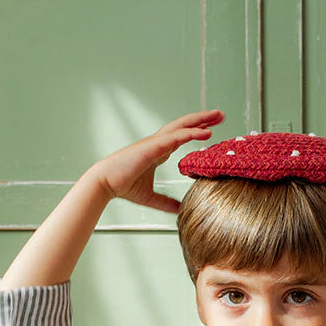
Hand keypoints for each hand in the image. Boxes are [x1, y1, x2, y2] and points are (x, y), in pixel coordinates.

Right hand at [94, 109, 224, 211]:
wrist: (105, 184)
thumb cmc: (123, 187)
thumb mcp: (151, 198)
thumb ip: (167, 203)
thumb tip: (180, 210)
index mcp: (158, 151)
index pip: (182, 136)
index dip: (196, 130)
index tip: (212, 127)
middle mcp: (158, 143)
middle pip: (184, 125)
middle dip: (203, 119)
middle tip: (220, 115)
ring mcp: (155, 142)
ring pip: (182, 126)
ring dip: (201, 119)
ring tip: (218, 115)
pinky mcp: (152, 146)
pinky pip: (176, 136)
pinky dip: (192, 132)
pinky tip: (206, 132)